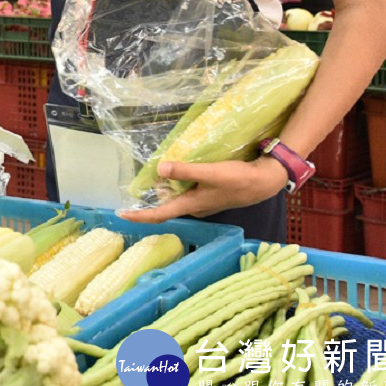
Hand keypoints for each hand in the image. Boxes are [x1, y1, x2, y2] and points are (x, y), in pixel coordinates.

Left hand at [117, 156, 288, 223]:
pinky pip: (186, 191)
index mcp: (191, 205)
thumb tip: (159, 170)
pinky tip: (176, 171)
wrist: (263, 181)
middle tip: (134, 185)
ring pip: (176, 197)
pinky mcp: (209, 194)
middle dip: (149, 199)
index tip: (121, 214)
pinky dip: (177, 183)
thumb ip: (184, 171)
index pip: (159, 214)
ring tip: (151, 175)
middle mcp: (194, 207)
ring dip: (163, 189)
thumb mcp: (209, 173)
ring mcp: (202, 202)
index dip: (139, 216)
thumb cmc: (237, 179)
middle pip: (165, 206)